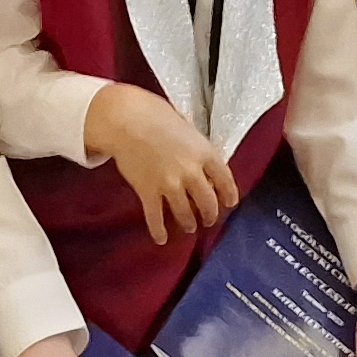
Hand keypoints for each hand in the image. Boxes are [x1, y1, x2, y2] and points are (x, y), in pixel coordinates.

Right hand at [85, 81, 237, 241]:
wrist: (127, 119)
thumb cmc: (157, 117)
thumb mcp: (188, 127)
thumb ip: (198, 148)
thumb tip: (204, 162)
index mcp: (204, 152)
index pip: (225, 180)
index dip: (229, 195)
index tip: (230, 203)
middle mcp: (191, 171)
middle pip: (208, 203)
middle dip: (209, 215)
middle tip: (208, 219)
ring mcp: (169, 184)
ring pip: (185, 214)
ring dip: (188, 223)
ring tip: (189, 226)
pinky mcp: (148, 192)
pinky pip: (156, 218)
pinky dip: (159, 231)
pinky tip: (161, 239)